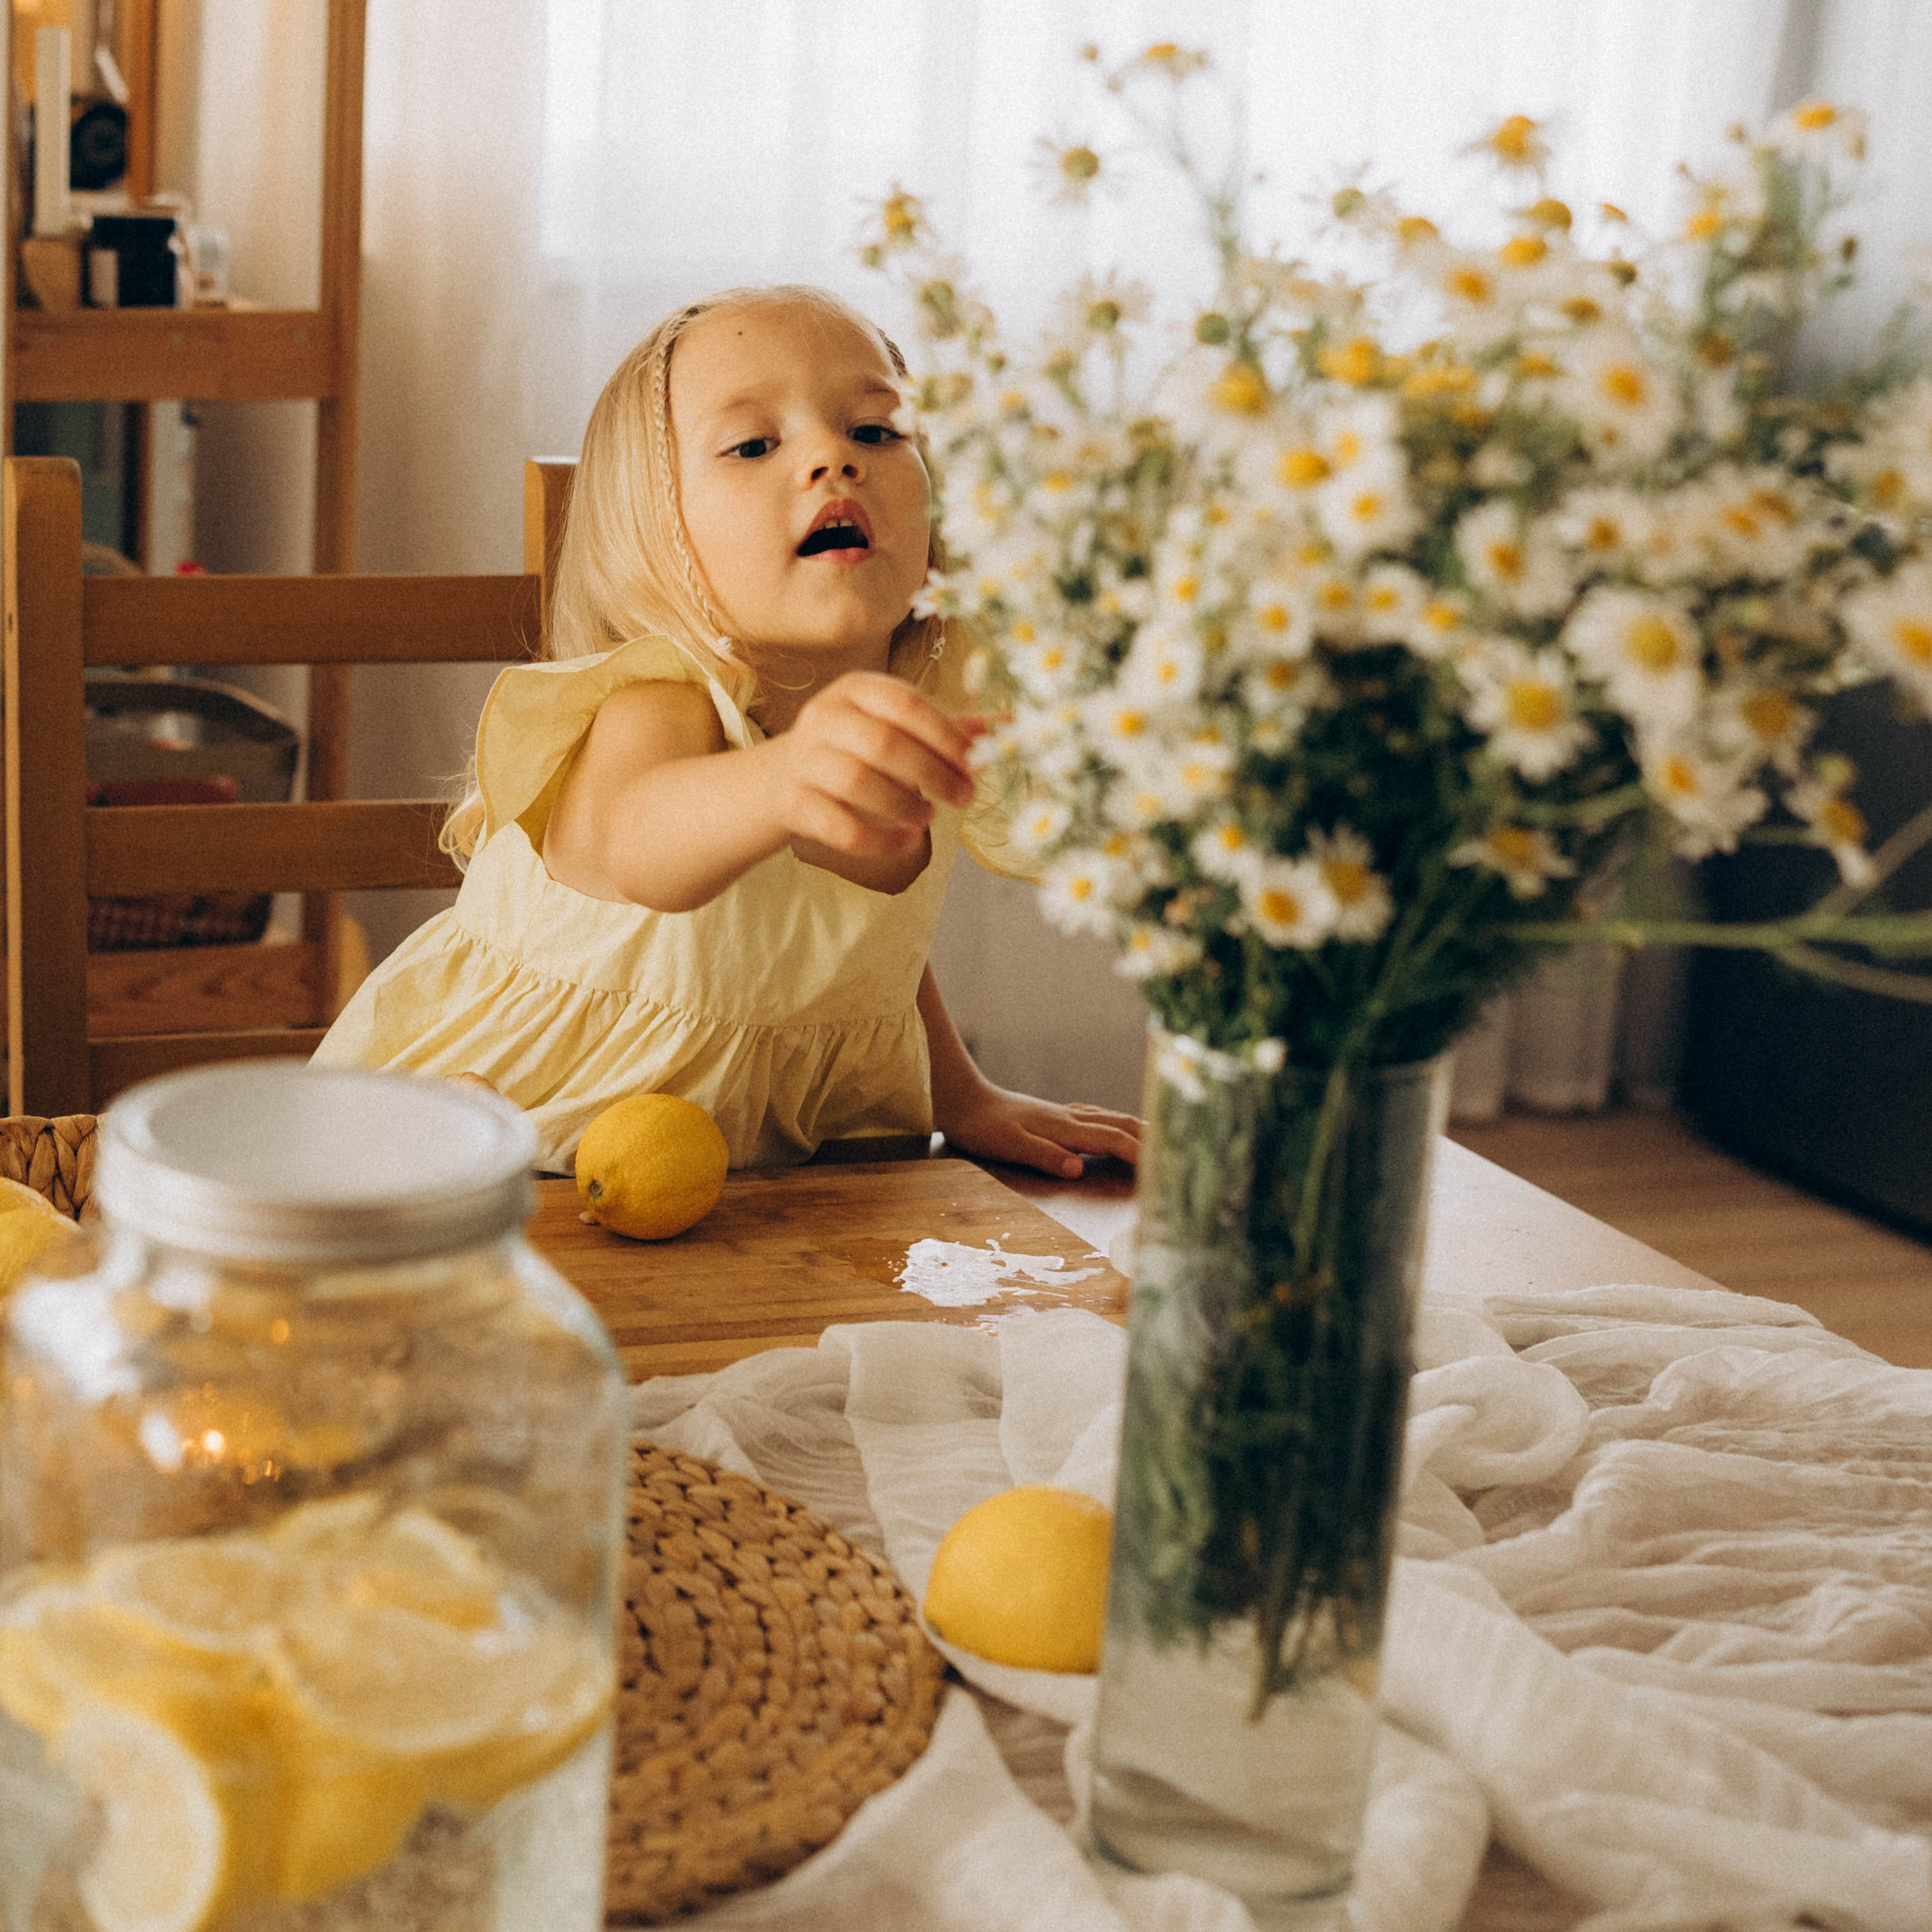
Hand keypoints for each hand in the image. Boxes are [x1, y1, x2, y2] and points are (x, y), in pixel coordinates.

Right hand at [763, 672, 979, 860]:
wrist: (783, 778)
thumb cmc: (856, 749)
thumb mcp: (894, 726)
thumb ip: (946, 728)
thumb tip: (1009, 727)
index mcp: (856, 689)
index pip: (905, 703)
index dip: (946, 735)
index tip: (976, 763)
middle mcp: (824, 716)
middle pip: (883, 743)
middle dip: (933, 773)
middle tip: (964, 797)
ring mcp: (804, 760)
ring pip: (858, 783)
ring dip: (904, 806)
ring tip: (929, 818)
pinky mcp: (794, 803)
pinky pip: (840, 827)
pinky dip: (879, 840)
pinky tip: (906, 842)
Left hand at [937, 1081, 1141, 1179]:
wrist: (964, 1099)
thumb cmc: (982, 1127)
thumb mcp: (1009, 1146)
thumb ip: (1043, 1156)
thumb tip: (1077, 1168)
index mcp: (1064, 1128)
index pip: (1113, 1140)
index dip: (1139, 1155)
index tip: (1161, 1171)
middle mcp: (1070, 1117)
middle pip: (1121, 1124)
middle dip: (1150, 1139)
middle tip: (1175, 1154)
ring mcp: (1063, 1113)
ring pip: (1111, 1118)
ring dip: (1137, 1129)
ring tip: (1158, 1140)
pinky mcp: (1055, 1114)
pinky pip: (1097, 1116)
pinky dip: (1116, 1124)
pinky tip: (1114, 1127)